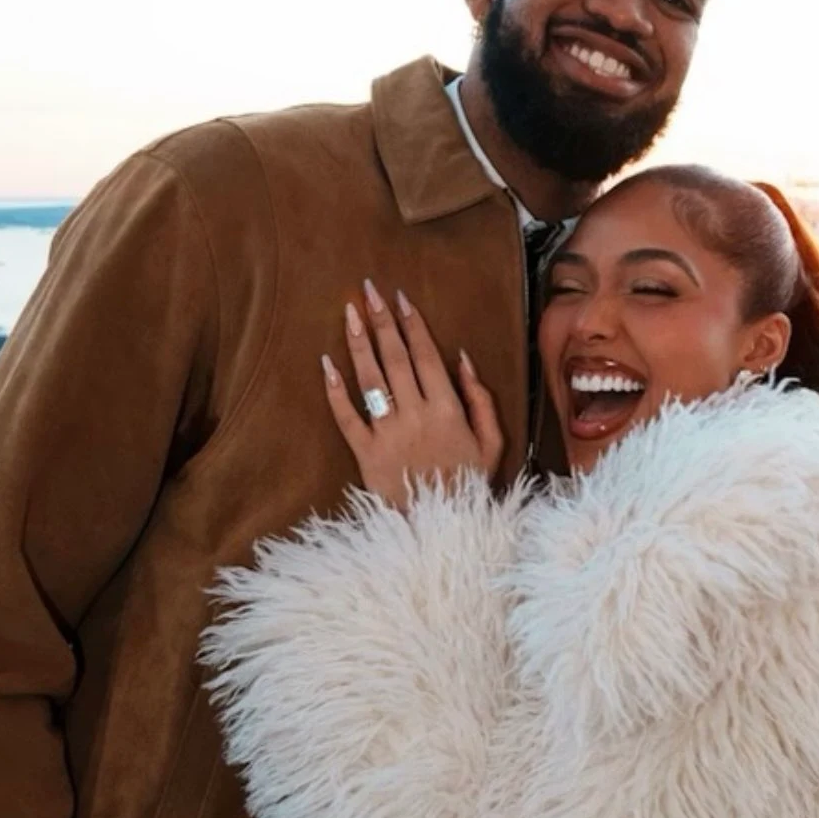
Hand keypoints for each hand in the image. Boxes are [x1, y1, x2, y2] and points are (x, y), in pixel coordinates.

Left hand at [323, 280, 504, 507]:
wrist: (442, 528)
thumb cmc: (469, 483)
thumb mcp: (492, 442)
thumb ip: (480, 398)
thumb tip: (461, 358)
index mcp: (448, 409)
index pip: (426, 355)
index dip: (412, 324)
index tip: (400, 298)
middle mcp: (416, 414)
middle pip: (395, 358)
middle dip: (381, 320)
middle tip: (368, 289)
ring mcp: (388, 433)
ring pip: (370, 379)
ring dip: (358, 343)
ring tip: (348, 313)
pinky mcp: (365, 453)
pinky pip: (346, 417)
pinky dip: (335, 390)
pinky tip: (326, 364)